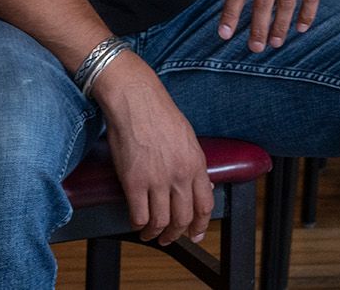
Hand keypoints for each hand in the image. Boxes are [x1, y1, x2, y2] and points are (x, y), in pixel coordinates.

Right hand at [94, 55, 212, 244]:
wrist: (136, 100)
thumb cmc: (159, 114)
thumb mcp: (188, 139)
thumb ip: (195, 164)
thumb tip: (203, 186)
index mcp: (196, 164)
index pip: (205, 205)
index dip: (201, 225)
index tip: (196, 234)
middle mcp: (179, 175)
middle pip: (183, 218)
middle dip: (177, 234)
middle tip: (170, 238)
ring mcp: (157, 180)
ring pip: (161, 222)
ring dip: (156, 234)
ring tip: (151, 234)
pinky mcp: (134, 182)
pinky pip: (139, 216)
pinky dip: (139, 225)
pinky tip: (138, 223)